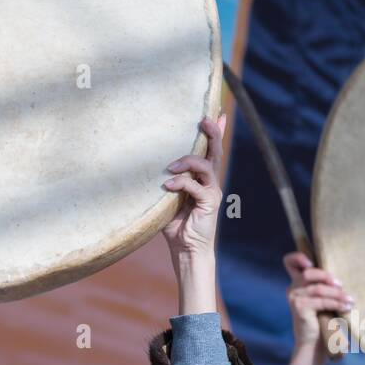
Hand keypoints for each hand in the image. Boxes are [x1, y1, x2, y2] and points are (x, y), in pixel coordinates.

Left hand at [162, 113, 224, 257]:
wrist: (186, 250)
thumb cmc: (175, 225)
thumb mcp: (168, 199)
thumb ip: (166, 182)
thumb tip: (149, 167)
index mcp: (203, 179)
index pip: (210, 150)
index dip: (215, 132)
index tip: (214, 114)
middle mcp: (211, 181)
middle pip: (215, 151)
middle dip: (212, 133)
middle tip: (204, 119)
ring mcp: (212, 191)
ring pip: (206, 165)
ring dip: (188, 160)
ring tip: (170, 166)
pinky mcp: (209, 202)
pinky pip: (196, 186)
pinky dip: (181, 183)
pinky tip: (167, 186)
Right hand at [282, 252, 352, 355]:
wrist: (313, 344)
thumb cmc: (320, 319)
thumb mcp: (320, 298)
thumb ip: (323, 285)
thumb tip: (340, 278)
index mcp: (296, 283)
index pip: (290, 262)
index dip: (298, 257)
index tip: (311, 262)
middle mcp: (292, 289)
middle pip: (309, 273)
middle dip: (327, 277)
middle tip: (340, 285)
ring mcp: (294, 299)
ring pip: (319, 289)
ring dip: (338, 294)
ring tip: (350, 300)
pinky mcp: (300, 308)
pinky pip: (322, 301)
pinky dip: (337, 303)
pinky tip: (347, 307)